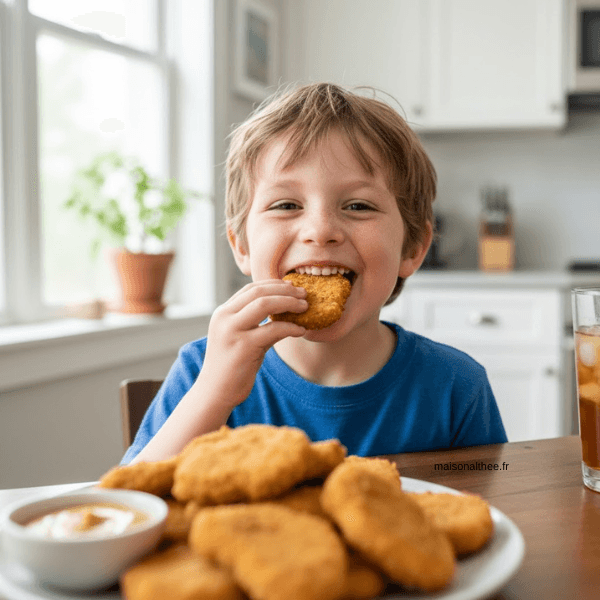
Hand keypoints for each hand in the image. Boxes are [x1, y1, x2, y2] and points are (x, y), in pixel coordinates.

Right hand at [201, 279, 306, 407]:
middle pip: (259, 292)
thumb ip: (256, 322)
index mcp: (223, 313)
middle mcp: (225, 317)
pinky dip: (291, 327)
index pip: (251, 289)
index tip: (292, 287)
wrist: (215, 392)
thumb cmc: (231, 366)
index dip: (274, 285)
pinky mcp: (244, 347)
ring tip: (305, 307)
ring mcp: (233, 331)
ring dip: (289, 302)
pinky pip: (273, 329)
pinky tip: (301, 330)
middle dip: (285, 290)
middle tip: (304, 294)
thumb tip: (285, 310)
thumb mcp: (240, 337)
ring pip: (265, 304)